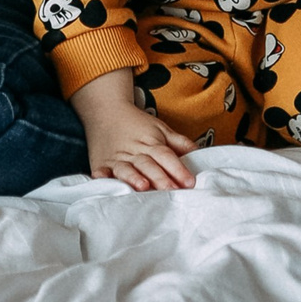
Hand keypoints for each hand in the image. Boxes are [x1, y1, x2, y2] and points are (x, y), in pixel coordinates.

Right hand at [72, 74, 199, 190]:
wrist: (106, 110)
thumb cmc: (137, 124)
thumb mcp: (161, 128)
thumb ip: (179, 142)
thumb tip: (199, 154)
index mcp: (151, 142)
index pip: (166, 156)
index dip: (178, 169)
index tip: (189, 182)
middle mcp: (134, 151)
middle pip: (148, 164)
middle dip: (160, 178)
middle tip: (172, 191)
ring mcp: (117, 158)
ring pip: (127, 169)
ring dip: (134, 177)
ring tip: (143, 186)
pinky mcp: (101, 164)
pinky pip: (102, 171)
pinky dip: (103, 178)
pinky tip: (105, 182)